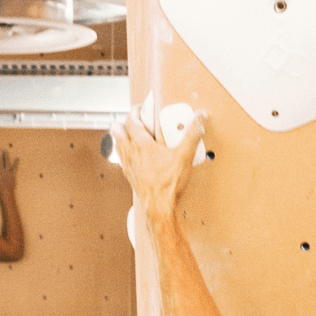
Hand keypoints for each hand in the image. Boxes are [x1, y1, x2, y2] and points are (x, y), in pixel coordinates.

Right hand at [0, 150, 18, 195]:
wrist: (6, 192)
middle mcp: (1, 171)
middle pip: (0, 161)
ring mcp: (7, 172)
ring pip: (7, 162)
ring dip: (6, 156)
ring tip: (5, 150)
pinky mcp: (13, 174)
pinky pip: (15, 167)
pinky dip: (16, 163)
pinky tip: (17, 158)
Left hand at [113, 100, 204, 227]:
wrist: (158, 208)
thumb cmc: (167, 185)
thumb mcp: (184, 156)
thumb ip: (192, 134)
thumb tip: (198, 119)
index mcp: (141, 144)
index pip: (130, 120)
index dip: (135, 110)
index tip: (142, 107)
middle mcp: (130, 153)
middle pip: (117, 129)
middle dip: (125, 121)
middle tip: (138, 120)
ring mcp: (127, 164)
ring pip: (117, 143)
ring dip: (124, 136)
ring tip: (137, 135)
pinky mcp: (129, 175)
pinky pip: (122, 157)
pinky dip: (127, 151)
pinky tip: (139, 155)